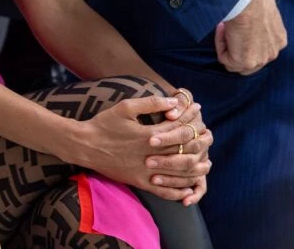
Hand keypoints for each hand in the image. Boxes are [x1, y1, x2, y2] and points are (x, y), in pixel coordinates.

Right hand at [74, 96, 208, 201]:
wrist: (84, 145)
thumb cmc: (104, 124)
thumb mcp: (125, 107)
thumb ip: (151, 103)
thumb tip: (174, 102)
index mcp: (148, 135)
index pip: (178, 128)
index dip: (190, 118)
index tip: (198, 110)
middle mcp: (151, 155)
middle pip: (184, 151)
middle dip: (200, 142)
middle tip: (209, 136)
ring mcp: (146, 170)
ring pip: (179, 174)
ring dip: (196, 169)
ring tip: (206, 163)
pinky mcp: (139, 182)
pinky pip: (164, 191)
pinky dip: (179, 191)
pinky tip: (189, 188)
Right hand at [215, 0, 286, 74]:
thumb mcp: (262, 6)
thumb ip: (257, 17)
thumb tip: (246, 3)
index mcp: (279, 39)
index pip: (260, 50)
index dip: (243, 39)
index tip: (235, 24)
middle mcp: (273, 52)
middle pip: (251, 63)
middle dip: (236, 48)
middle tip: (228, 29)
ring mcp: (260, 58)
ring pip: (237, 64)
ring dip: (227, 46)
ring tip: (224, 27)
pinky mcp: (245, 61)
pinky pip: (226, 59)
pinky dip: (220, 45)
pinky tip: (223, 29)